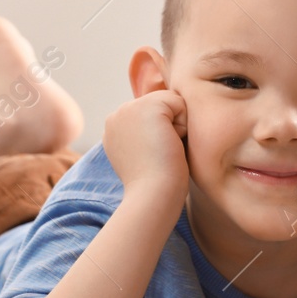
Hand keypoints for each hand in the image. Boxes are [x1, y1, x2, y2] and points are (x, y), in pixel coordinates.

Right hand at [102, 88, 188, 204]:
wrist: (153, 194)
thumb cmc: (155, 185)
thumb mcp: (144, 156)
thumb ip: (145, 137)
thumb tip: (162, 130)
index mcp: (113, 129)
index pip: (151, 116)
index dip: (162, 135)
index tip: (152, 158)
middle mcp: (116, 115)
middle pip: (161, 106)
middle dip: (169, 129)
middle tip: (158, 155)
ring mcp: (128, 108)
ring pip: (170, 104)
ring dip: (176, 128)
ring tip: (163, 149)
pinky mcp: (146, 106)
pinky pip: (179, 103)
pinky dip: (182, 125)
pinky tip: (169, 143)